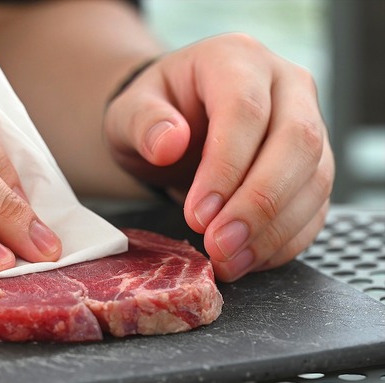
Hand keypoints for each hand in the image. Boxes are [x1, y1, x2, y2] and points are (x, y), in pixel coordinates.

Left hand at [104, 33, 333, 281]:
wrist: (173, 123)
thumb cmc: (153, 114)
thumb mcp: (128, 112)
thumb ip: (142, 123)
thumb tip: (169, 143)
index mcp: (236, 59)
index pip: (245, 111)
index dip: (225, 167)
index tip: (197, 214)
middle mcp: (284, 85)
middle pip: (296, 142)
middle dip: (258, 204)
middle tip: (218, 245)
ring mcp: (308, 123)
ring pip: (315, 178)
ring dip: (274, 229)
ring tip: (229, 261)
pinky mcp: (313, 165)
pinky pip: (316, 205)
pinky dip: (285, 239)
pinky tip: (250, 259)